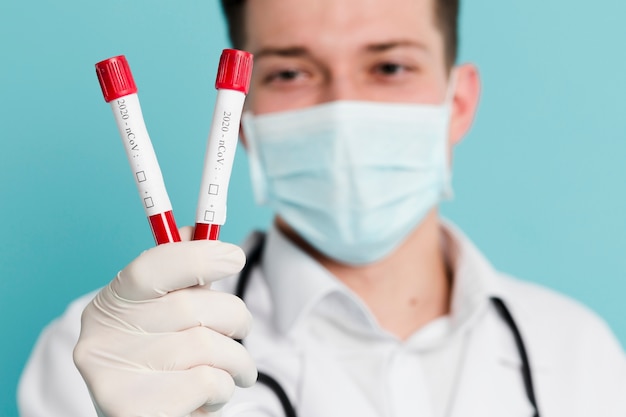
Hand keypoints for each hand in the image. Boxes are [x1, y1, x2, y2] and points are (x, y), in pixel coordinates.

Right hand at [73, 230, 256, 416]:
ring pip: (209, 346)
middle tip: (242, 329)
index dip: (197, 255)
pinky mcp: (135, 413)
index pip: (151, 267)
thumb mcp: (162, 317)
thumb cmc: (160, 365)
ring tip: (233, 371)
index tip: (235, 255)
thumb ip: (179, 276)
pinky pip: (210, 382)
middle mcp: (102, 339)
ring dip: (237, 359)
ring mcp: (114, 379)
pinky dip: (224, 389)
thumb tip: (196, 230)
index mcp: (110, 306)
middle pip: (192, 306)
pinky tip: (210, 396)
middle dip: (234, 317)